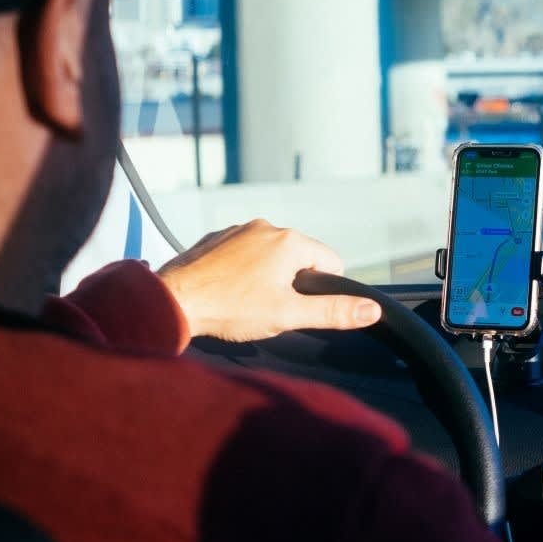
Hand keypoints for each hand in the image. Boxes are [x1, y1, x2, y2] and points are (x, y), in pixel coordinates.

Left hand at [158, 218, 382, 342]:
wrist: (170, 301)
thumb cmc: (229, 309)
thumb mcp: (288, 315)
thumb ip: (333, 312)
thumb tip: (372, 310)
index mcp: (290, 242)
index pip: (331, 263)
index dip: (320, 290)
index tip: (295, 307)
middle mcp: (267, 226)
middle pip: (300, 257)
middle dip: (291, 283)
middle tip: (267, 307)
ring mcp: (238, 229)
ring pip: (270, 254)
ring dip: (265, 275)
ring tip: (243, 300)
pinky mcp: (215, 238)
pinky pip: (242, 252)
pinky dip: (240, 270)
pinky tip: (226, 290)